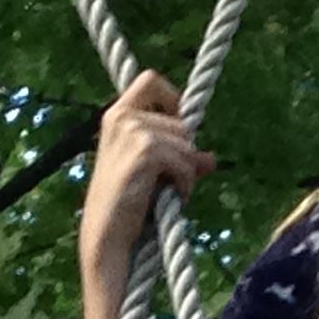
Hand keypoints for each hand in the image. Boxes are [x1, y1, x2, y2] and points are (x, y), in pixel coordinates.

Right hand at [79, 71, 214, 318]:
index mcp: (116, 116)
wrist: (107, 239)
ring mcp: (131, 132)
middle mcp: (120, 117)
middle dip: (185, 150)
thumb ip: (179, 158)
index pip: (151, 79)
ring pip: (185, 141)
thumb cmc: (126, 210)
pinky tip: (172, 198)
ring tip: (168, 193)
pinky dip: (185, 183)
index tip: (178, 125)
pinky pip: (185, 160)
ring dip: (186, 170)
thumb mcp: (155, 176)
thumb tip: (211, 159)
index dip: (172, 97)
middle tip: (175, 179)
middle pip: (180, 119)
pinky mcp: (144, 151)